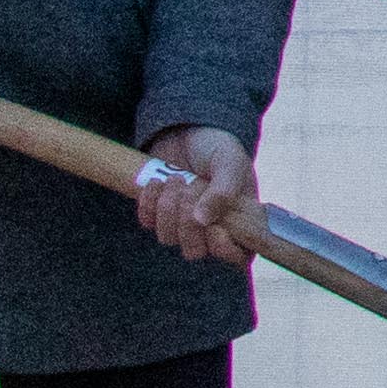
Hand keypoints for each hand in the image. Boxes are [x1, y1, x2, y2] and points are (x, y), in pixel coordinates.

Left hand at [135, 127, 264, 266]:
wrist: (190, 130)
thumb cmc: (218, 148)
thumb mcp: (229, 162)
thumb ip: (223, 190)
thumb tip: (203, 220)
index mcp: (239, 220)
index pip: (237, 256)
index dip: (224, 250)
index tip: (215, 228)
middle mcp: (211, 228)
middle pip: (195, 250)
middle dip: (187, 222)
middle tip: (191, 189)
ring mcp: (182, 224)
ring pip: (168, 238)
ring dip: (168, 208)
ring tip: (176, 178)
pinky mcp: (158, 214)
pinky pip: (147, 223)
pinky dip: (148, 204)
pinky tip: (156, 182)